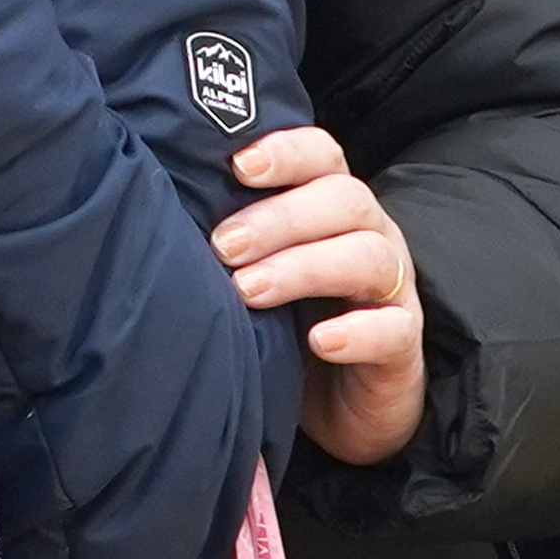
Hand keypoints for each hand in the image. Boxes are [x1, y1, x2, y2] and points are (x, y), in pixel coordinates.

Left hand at [215, 127, 423, 467]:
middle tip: (223, 246)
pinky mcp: (404, 348)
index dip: (287, 151)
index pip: (324, 156)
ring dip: (305, 268)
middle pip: (346, 200)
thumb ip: (227, 236)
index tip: (238, 166)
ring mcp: (393, 291)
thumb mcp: (251, 269)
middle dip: (280, 218)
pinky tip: (320, 342)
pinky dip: (358, 332)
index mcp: (333, 208)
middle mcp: (371, 237)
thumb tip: (155, 203)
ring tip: (249, 291)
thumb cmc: (284, 326)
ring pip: (369, 257)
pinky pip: (393, 330)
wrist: (334, 407)